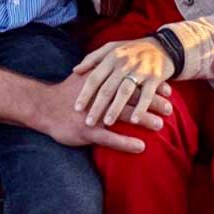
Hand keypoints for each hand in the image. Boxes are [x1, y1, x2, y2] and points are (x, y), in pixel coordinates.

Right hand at [34, 73, 171, 153]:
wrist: (44, 107)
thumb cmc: (66, 93)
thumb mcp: (84, 76)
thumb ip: (102, 70)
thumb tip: (120, 66)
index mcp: (101, 80)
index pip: (130, 79)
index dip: (149, 84)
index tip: (166, 87)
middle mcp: (99, 94)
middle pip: (131, 96)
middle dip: (152, 101)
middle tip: (170, 107)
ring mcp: (94, 114)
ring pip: (123, 115)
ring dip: (143, 120)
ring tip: (160, 125)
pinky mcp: (87, 131)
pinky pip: (110, 138)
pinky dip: (126, 142)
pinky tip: (140, 146)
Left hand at [72, 38, 174, 128]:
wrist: (163, 46)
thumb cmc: (132, 50)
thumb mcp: (112, 48)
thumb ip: (93, 58)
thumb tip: (75, 70)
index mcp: (111, 56)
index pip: (95, 77)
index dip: (85, 93)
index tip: (77, 108)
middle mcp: (124, 62)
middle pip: (107, 87)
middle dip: (97, 106)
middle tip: (88, 122)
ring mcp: (140, 69)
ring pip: (125, 92)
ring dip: (115, 109)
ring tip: (107, 123)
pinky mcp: (155, 77)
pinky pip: (146, 95)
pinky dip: (141, 108)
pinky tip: (134, 120)